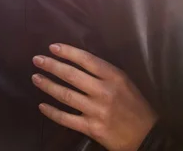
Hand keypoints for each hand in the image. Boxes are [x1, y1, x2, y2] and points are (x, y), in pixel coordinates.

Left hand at [32, 44, 156, 150]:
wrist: (146, 135)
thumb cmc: (136, 106)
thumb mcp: (127, 84)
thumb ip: (107, 75)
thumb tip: (82, 65)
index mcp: (116, 77)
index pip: (88, 60)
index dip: (68, 53)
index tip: (53, 47)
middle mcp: (105, 91)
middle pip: (72, 76)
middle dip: (52, 66)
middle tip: (37, 60)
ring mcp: (96, 110)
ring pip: (66, 95)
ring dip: (48, 86)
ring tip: (36, 78)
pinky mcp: (91, 127)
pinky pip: (66, 118)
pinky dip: (52, 112)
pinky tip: (42, 106)